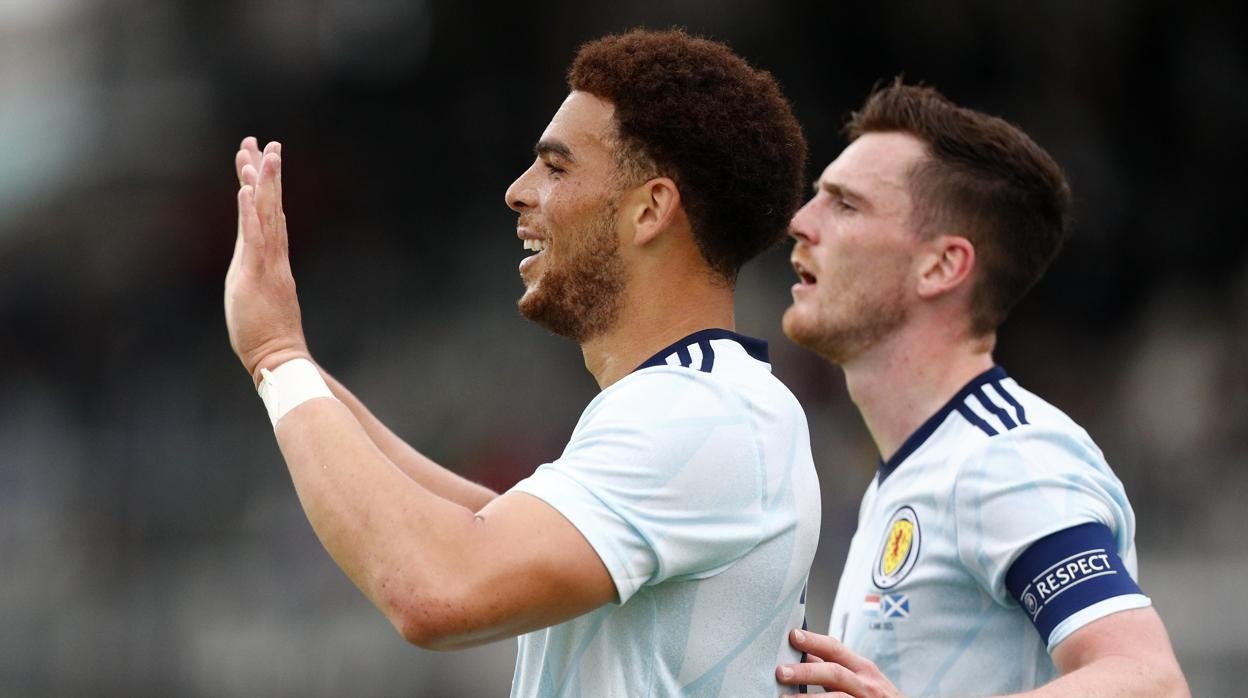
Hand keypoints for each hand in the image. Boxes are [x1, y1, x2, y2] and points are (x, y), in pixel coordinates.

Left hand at [225, 137, 310, 383]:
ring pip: (265, 215)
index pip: (267, 214)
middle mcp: (273, 256)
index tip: (259, 157)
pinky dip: (249, 213)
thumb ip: (254, 275)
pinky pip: (253, 237)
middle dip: (267, 172)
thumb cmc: (266, 335)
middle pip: (270, 206)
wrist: (279, 357)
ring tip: (260, 154)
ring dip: (262, 183)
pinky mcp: (258, 274)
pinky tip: (245, 190)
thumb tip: (250, 264)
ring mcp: (267, 263)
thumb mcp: (256, 297)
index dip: (263, 186)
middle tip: (266, 141)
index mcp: (271, 259)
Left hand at [776, 629, 903, 696]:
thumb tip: (804, 652)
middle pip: (834, 673)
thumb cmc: (876, 695)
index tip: (792, 636)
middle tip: (781, 672)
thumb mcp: (860, 676)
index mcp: (862, 668)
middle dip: (806, 671)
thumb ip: (835, 665)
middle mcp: (865, 684)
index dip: (814, 641)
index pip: (835, 648)